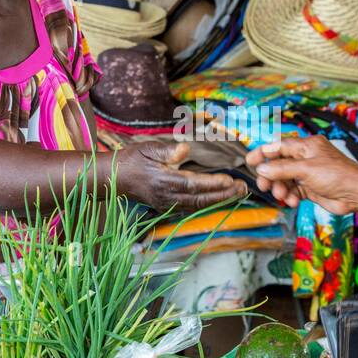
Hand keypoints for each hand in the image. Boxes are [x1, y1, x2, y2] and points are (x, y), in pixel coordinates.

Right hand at [116, 140, 246, 210]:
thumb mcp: (147, 148)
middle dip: (224, 195)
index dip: (213, 184)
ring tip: (239, 193)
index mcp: (163, 181)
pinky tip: (222, 198)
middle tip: (243, 188)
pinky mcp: (168, 207)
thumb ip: (167, 150)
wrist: (114, 179)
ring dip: (220, 200)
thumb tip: (185, 149)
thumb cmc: (132, 160)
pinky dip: (210, 203)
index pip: (193, 184)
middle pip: (200, 199)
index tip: (230, 180)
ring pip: (199, 206)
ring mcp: (168, 205)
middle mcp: (168, 197)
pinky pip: (193, 208)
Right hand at [245, 136, 357, 212]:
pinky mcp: (310, 188)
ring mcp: (308, 174)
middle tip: (264, 186)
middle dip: (271, 176)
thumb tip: (262, 168)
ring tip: (283, 196)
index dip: (263, 153)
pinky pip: (293, 191)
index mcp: (306, 146)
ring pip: (285, 180)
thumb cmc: (339, 175)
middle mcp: (306, 158)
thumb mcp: (306, 169)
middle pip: (279, 165)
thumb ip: (282, 169)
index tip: (249, 160)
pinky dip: (290, 196)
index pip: (279, 146)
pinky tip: (292, 201)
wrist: (356, 193)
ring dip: (281, 188)